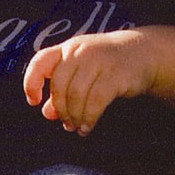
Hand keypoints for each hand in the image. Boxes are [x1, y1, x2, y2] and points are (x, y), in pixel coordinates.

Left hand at [23, 30, 155, 135]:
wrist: (143, 52)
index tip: (34, 101)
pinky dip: (89, 118)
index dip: (31, 82)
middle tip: (65, 123)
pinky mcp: (116, 74)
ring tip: (77, 127)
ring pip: (76, 95)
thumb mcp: (82, 70)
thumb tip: (47, 112)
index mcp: (68, 48)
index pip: (41, 62)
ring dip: (74, 116)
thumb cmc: (106, 63)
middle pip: (59, 85)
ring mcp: (99, 60)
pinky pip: (96, 101)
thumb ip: (63, 88)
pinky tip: (88, 126)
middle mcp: (81, 51)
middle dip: (60, 109)